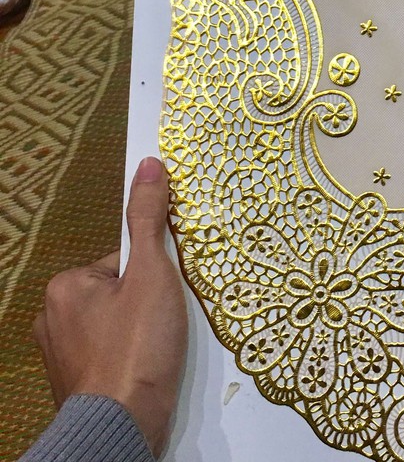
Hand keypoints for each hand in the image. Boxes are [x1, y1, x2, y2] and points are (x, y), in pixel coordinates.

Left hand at [33, 157, 186, 457]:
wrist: (123, 426)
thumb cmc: (138, 344)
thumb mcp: (152, 274)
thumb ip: (150, 218)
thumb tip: (150, 162)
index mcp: (66, 286)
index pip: (123, 261)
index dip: (152, 274)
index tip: (165, 299)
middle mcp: (52, 317)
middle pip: (120, 291)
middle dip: (146, 304)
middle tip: (165, 326)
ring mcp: (59, 355)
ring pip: (116, 323)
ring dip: (140, 331)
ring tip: (159, 350)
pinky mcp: (73, 384)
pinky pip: (110, 353)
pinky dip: (131, 357)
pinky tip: (147, 368)